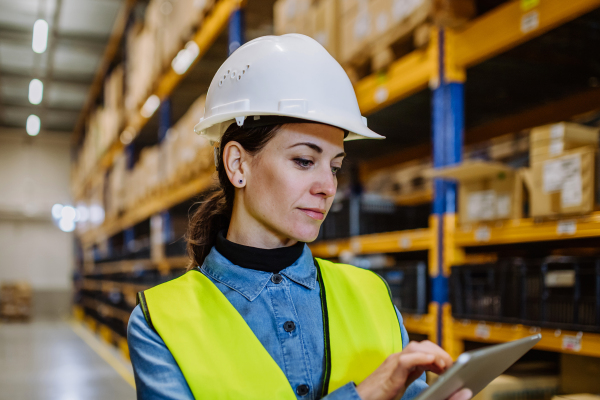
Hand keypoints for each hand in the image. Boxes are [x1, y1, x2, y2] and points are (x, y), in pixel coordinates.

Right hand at [355, 340, 472, 399]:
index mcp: (401, 361)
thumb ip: (413, 374)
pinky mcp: (390, 374)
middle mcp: (397, 358)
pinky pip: (405, 361)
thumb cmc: (379, 394)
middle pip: (421, 345)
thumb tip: (431, 369)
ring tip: (445, 365)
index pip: (423, 349)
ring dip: (433, 354)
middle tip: (451, 365)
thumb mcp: (401, 383)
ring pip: (415, 348)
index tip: (450, 365)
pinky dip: (420, 359)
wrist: (360, 399)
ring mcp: (392, 364)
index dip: (438, 353)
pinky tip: (432, 363)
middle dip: (439, 352)